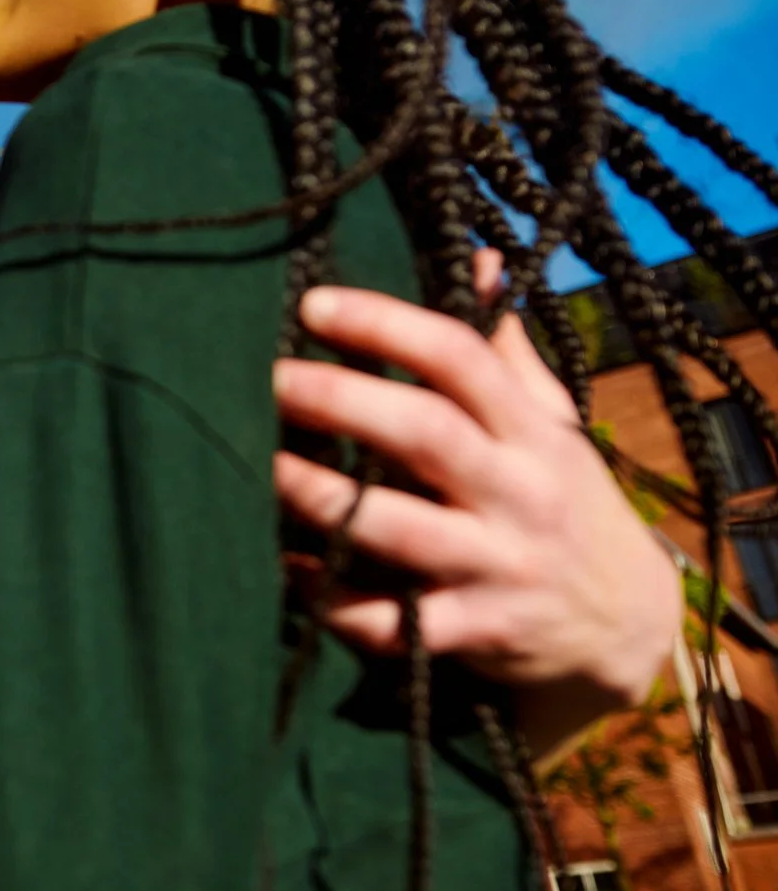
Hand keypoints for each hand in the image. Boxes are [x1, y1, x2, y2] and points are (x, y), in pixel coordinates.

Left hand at [272, 251, 678, 747]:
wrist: (626, 626)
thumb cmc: (564, 502)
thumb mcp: (551, 424)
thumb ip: (504, 350)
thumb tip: (475, 258)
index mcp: (532, 431)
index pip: (462, 358)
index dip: (386, 324)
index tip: (313, 305)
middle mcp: (519, 492)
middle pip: (426, 435)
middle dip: (343, 403)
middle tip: (273, 380)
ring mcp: (499, 565)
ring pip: (402, 530)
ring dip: (326, 499)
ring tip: (265, 468)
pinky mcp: (477, 632)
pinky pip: (394, 622)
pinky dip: (334, 599)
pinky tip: (292, 568)